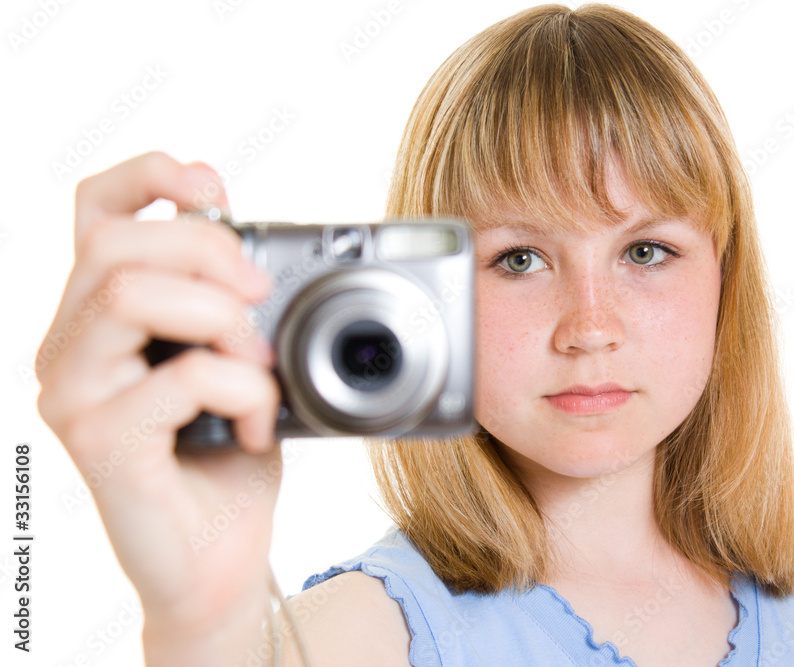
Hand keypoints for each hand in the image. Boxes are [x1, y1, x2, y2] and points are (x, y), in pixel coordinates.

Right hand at [36, 151, 282, 663]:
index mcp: (101, 316)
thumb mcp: (235, 359)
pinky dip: (243, 389)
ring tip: (259, 365)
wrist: (221, 557)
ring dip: (223, 320)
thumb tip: (240, 236)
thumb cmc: (227, 457)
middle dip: (209, 252)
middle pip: (116, 243)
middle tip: (261, 298)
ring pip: (132, 294)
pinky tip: (259, 423)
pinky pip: (179, 375)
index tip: (214, 186)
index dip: (150, 176)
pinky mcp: (98, 441)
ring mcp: (73, 394)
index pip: (94, 212)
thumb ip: (223, 301)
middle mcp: (70, 347)